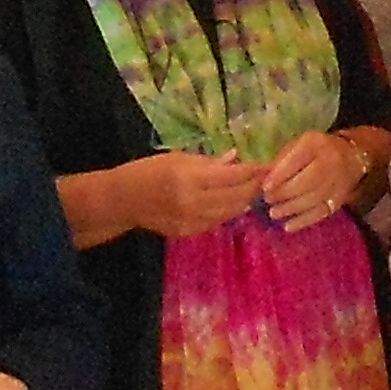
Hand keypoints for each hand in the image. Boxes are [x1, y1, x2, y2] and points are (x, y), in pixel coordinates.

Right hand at [121, 151, 269, 237]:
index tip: (267, 165)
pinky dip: (229, 211)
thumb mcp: (177, 158)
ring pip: (230, 212)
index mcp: (189, 178)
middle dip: (253, 187)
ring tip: (255, 190)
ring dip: (245, 201)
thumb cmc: (147, 171)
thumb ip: (208, 162)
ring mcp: (191, 220)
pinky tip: (236, 203)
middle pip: (235, 196)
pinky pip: (217, 221)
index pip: (231, 176)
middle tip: (266, 179)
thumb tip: (236, 157)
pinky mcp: (189, 232)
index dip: (252, 171)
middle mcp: (193, 201)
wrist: (123, 200)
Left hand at [258, 129, 376, 235]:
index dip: (279, 175)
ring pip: (313, 199)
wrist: (352, 157)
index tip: (264, 187)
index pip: (296, 160)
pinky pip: (321, 212)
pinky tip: (289, 226)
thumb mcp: (298, 146)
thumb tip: (264, 180)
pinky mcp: (340, 199)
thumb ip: (282, 160)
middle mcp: (330, 161)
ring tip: (274, 213)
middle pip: (307, 181)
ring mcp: (338, 181)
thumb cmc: (316, 151)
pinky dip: (304, 221)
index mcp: (315, 144)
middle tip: (268, 200)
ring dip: (291, 208)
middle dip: (284, 193)